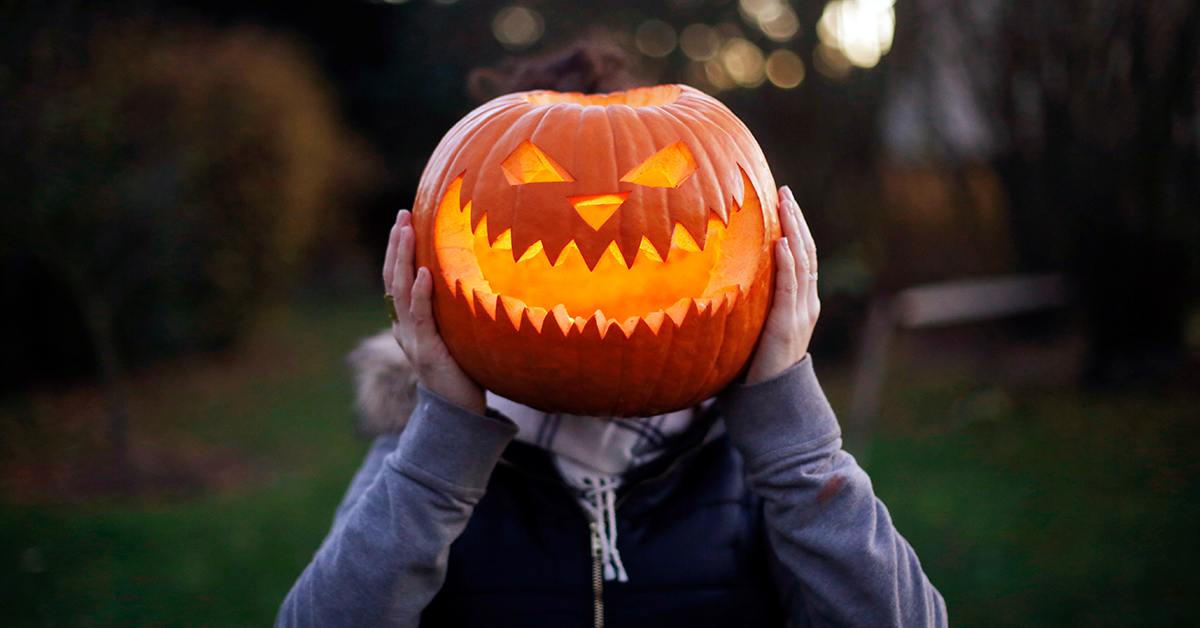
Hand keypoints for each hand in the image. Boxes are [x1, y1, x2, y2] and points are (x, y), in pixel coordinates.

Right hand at [384, 210, 485, 413]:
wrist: (460, 413)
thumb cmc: (463, 370)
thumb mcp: (455, 334)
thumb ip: (452, 311)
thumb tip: (466, 278)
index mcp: (408, 322)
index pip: (396, 279)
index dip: (397, 250)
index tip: (403, 221)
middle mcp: (404, 327)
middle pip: (393, 279)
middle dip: (396, 245)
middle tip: (401, 215)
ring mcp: (412, 339)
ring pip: (401, 292)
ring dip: (403, 259)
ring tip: (406, 231)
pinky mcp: (428, 352)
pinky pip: (421, 317)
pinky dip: (421, 293)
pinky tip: (425, 272)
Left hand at [744, 186, 819, 384]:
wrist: (770, 400)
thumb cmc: (754, 366)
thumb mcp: (752, 328)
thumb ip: (747, 305)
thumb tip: (718, 282)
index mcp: (799, 302)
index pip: (801, 257)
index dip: (795, 228)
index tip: (784, 201)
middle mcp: (805, 303)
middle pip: (806, 252)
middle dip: (796, 220)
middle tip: (785, 192)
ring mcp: (800, 312)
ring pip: (803, 263)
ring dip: (794, 230)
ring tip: (786, 204)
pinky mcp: (788, 324)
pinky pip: (791, 287)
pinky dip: (789, 262)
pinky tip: (783, 241)